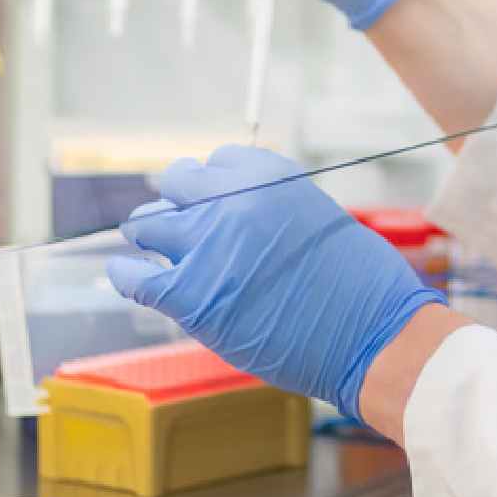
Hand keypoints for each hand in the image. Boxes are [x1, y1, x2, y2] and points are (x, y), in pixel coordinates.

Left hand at [105, 144, 444, 420]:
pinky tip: (124, 274)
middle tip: (175, 223)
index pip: (215, 162)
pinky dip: (126, 274)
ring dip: (148, 234)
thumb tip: (234, 217)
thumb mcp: (317, 217)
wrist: (372, 334)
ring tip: (145, 246)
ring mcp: (207, 247)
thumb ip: (269, 210)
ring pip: (147, 225)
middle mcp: (231, 201)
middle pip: (175, 185)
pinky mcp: (193, 296)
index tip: (207, 199)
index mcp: (267, 175)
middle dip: (175, 203)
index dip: (209, 185)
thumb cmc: (358, 284)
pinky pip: (136, 276)